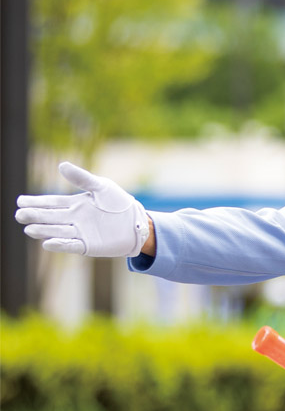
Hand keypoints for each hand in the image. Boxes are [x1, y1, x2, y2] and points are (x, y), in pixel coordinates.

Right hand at [15, 162, 148, 256]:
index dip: (35, 202)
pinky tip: (47, 243)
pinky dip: (60, 244)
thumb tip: (61, 165)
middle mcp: (74, 219)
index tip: (20, 201)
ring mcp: (80, 233)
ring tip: (29, 228)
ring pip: (57, 231)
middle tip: (19, 215)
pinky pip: (71, 245)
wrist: (138, 223)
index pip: (51, 203)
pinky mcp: (88, 246)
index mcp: (75, 204)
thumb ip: (82, 178)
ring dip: (43, 231)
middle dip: (34, 216)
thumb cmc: (120, 203)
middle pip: (50, 218)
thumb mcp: (101, 187)